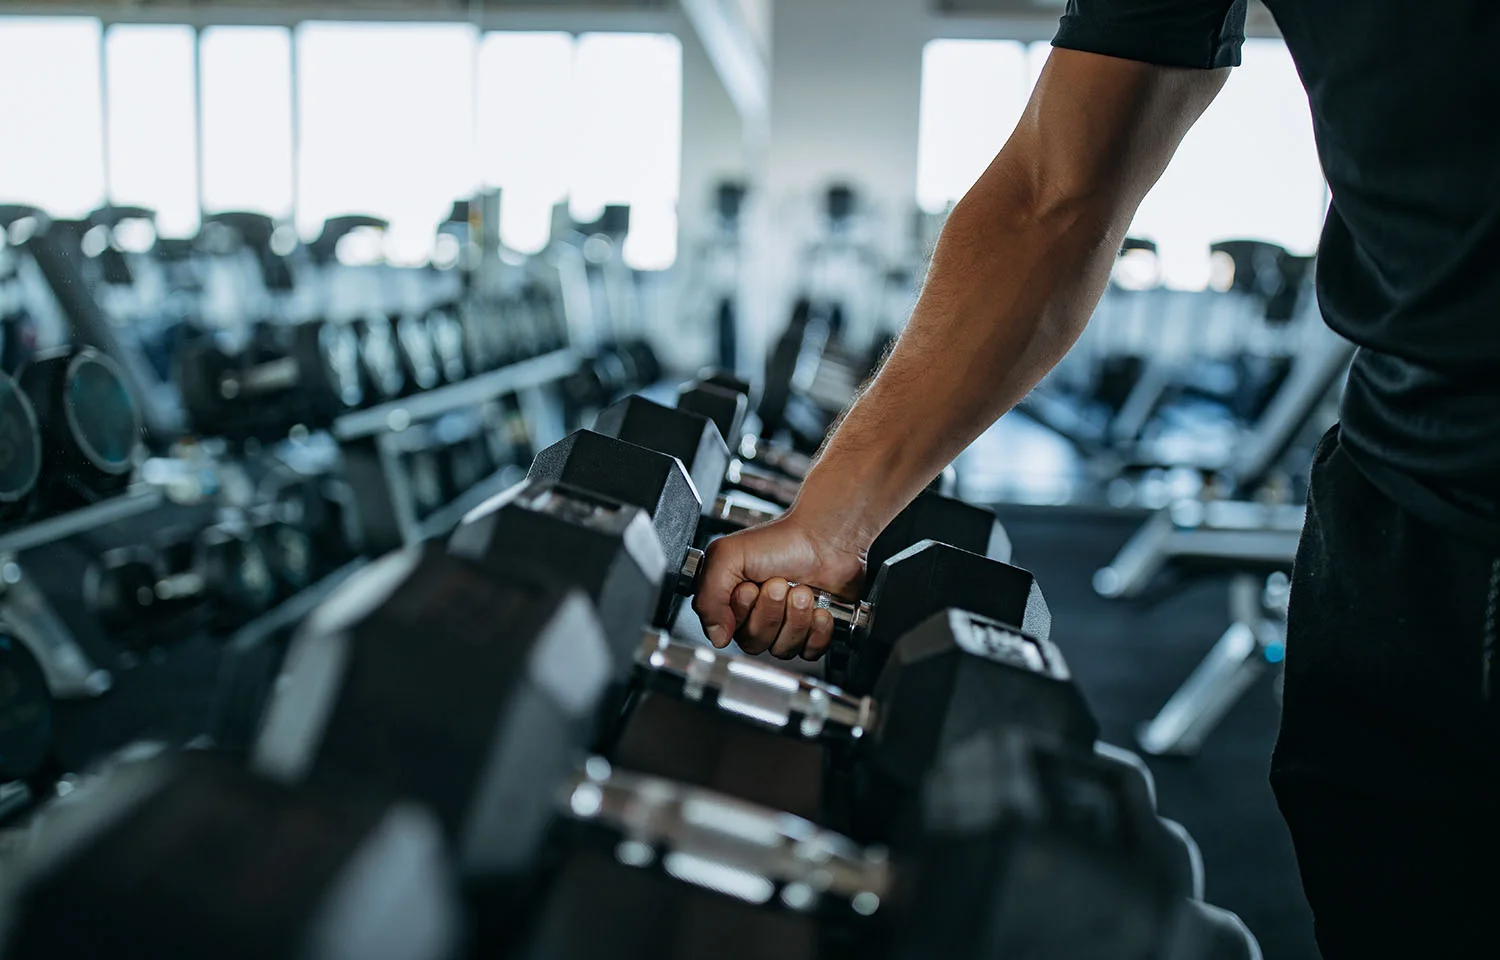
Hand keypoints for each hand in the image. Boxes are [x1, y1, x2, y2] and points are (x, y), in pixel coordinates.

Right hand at [692, 512, 865, 660]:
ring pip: (783, 649)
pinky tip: (818, 609)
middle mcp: (758, 615)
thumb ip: (708, 598)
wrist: (825, 538)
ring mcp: (786, 624)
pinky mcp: (813, 631)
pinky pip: (810, 650)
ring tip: (802, 591)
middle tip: (779, 585)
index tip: (750, 587)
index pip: (728, 630)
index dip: (742, 611)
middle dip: (770, 612)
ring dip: (795, 618)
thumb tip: (716, 636)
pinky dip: (816, 630)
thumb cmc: (782, 541)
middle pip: (755, 642)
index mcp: (733, 600)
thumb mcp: (727, 556)